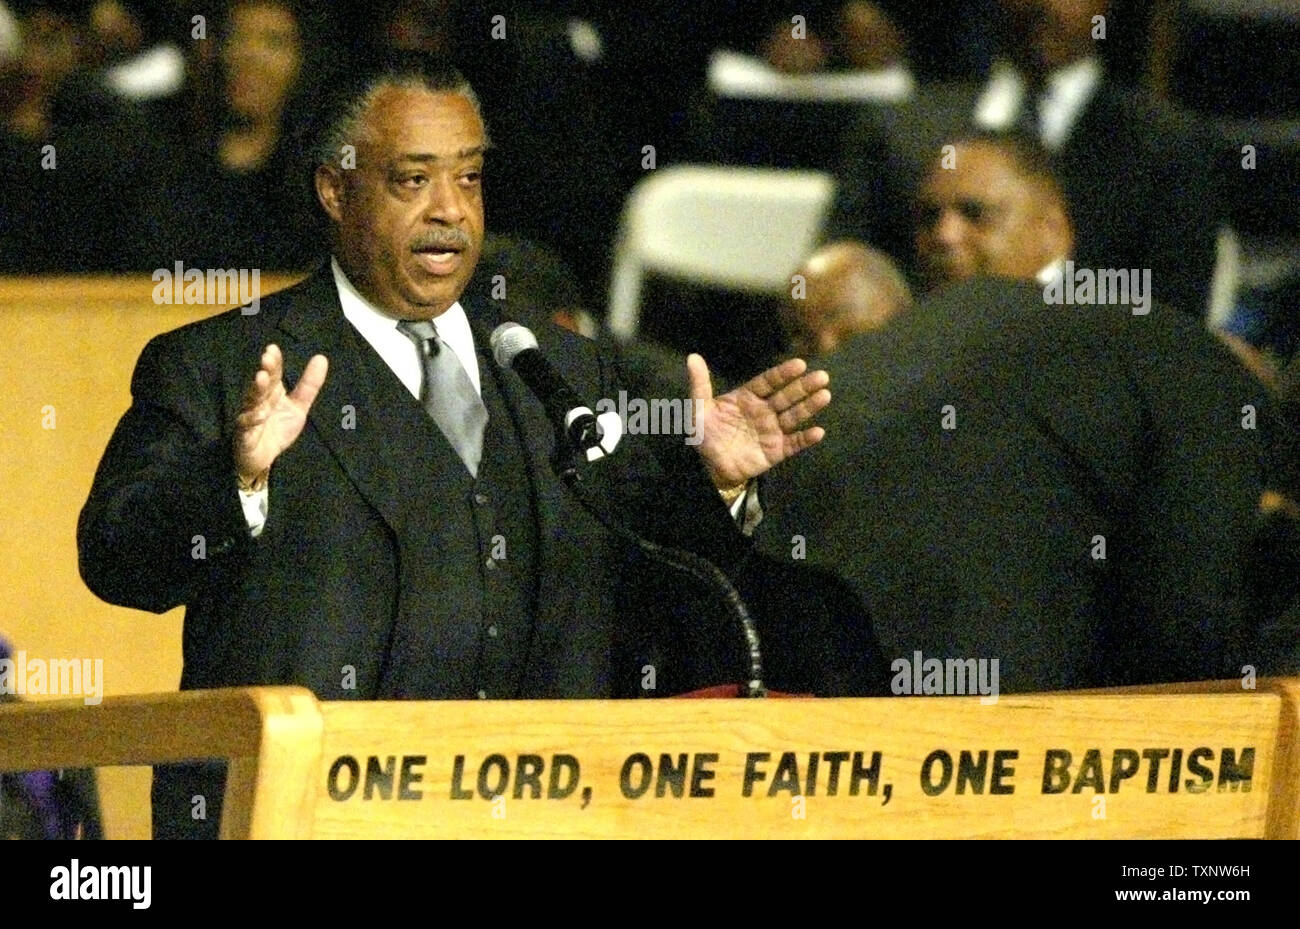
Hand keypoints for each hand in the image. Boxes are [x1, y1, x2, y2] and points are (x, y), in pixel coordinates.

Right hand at [234, 344, 327, 482]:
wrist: (264, 458)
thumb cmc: (278, 428)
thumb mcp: (298, 407)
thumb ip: (309, 385)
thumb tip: (321, 357)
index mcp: (272, 393)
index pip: (273, 374)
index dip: (274, 362)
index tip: (273, 349)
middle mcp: (259, 401)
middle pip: (262, 384)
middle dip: (265, 371)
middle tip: (267, 359)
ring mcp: (250, 417)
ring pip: (251, 401)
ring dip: (256, 390)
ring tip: (261, 378)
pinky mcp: (245, 435)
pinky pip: (246, 425)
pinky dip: (252, 419)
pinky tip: (259, 413)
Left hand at [687, 353, 829, 488]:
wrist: (708, 468)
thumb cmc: (704, 435)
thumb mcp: (698, 409)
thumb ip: (699, 384)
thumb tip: (692, 357)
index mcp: (748, 397)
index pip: (769, 382)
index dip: (783, 374)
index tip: (800, 364)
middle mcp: (763, 411)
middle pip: (786, 396)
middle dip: (804, 387)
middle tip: (822, 376)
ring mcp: (771, 430)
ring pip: (794, 416)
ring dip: (809, 406)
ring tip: (825, 395)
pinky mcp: (776, 450)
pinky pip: (793, 443)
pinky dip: (806, 438)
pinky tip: (818, 432)